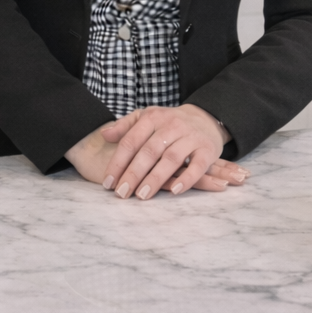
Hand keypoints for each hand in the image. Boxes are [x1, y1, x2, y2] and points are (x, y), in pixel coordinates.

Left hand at [99, 104, 248, 199]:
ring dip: (155, 178)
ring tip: (142, 195)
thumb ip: (125, 126)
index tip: (108, 182)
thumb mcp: (147, 117)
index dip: (118, 162)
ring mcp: (191, 137)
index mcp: (153, 117)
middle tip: (121, 193)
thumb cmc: (169, 123)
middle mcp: (172, 125)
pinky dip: (187, 179)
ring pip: (171, 158)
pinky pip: (197, 165)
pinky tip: (174, 191)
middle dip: (133, 173)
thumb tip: (104, 135)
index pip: (131, 140)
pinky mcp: (207, 149)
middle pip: (149, 151)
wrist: (206, 117)